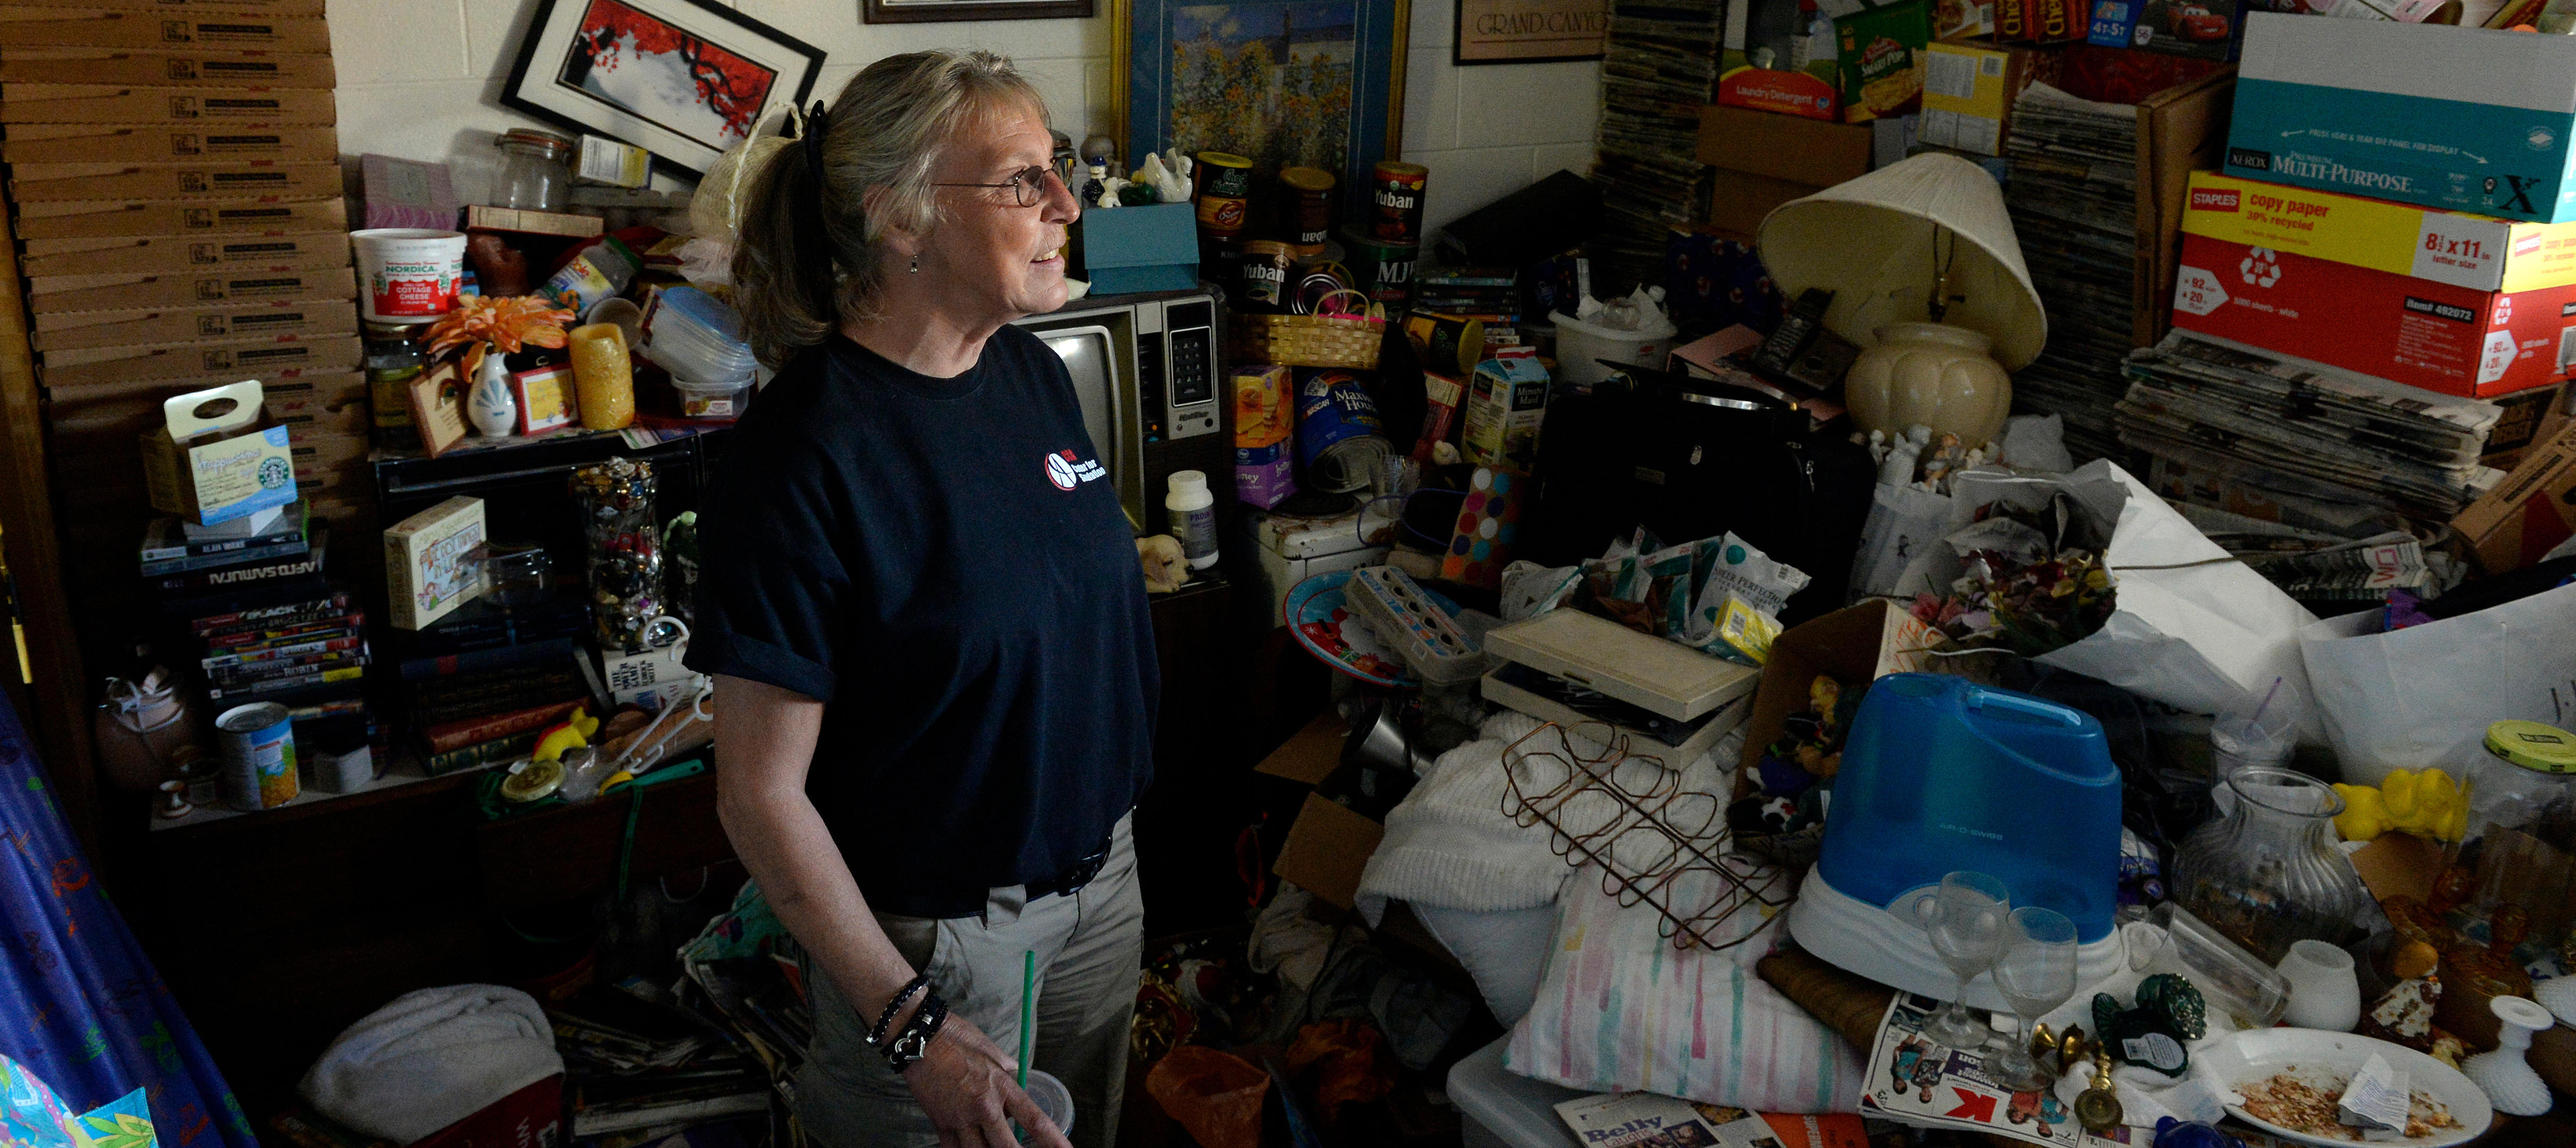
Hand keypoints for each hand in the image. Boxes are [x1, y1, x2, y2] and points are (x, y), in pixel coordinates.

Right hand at [902, 1013, 1069, 1147]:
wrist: (920, 1038)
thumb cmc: (957, 1039)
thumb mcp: (993, 1052)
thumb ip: (1008, 1072)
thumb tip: (1019, 1082)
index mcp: (1002, 1086)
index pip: (1034, 1120)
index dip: (1053, 1141)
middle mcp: (983, 1107)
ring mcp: (960, 1119)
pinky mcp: (940, 1124)